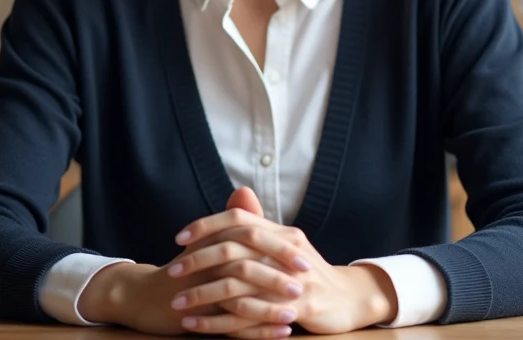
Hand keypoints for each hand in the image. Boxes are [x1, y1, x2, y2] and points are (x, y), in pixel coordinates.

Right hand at [78, 189, 299, 336]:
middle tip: (307, 281)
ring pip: (240, 300)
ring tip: (297, 311)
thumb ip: (229, 220)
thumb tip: (245, 191)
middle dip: (279, 276)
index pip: (249, 241)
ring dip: (271, 307)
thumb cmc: (182, 268)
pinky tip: (282, 331)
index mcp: (211, 246)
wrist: (144, 296)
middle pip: (246, 268)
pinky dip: (258, 330)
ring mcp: (200, 293)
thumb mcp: (204, 241)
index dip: (279, 249)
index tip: (306, 256)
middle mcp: (206, 267)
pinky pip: (231, 326)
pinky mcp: (196, 317)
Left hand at [171, 192, 398, 334]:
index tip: (179, 237)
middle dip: (198, 261)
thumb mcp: (286, 244)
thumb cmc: (307, 272)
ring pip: (238, 286)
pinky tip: (198, 326)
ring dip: (203, 296)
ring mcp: (292, 281)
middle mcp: (286, 251)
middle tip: (173, 272)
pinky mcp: (296, 309)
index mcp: (281, 233)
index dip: (206, 225)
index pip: (238, 220)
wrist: (348, 298)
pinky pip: (251, 317)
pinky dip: (220, 322)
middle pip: (233, 250)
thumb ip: (259, 225)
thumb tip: (236, 196)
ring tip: (178, 304)